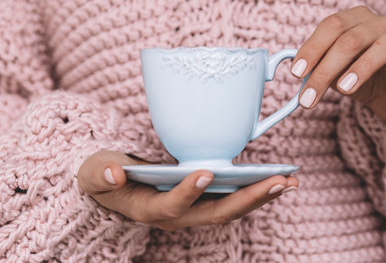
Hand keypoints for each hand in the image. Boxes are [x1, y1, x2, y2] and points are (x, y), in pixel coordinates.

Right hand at [77, 150, 297, 230]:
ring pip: (231, 210)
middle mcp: (177, 216)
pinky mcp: (205, 201)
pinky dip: (256, 192)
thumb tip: (115, 173)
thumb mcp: (95, 172)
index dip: (187, 192)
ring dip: (261, 197)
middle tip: (279, 182)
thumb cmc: (106, 177)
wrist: (117, 187)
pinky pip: (234, 201)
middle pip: (216, 213)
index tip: (205, 171)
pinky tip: (278, 180)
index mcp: (149, 209)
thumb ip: (100, 174)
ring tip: (289, 181)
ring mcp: (194, 211)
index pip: (170, 206)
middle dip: (248, 199)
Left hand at [291, 6, 385, 122]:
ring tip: (343, 90)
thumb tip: (297, 74)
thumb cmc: (354, 76)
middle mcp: (379, 24)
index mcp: (354, 20)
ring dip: (361, 68)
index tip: (297, 73)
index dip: (312, 48)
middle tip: (309, 97)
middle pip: (350, 40)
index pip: (331, 26)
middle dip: (326, 70)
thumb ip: (316, 68)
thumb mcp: (331, 72)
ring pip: (384, 46)